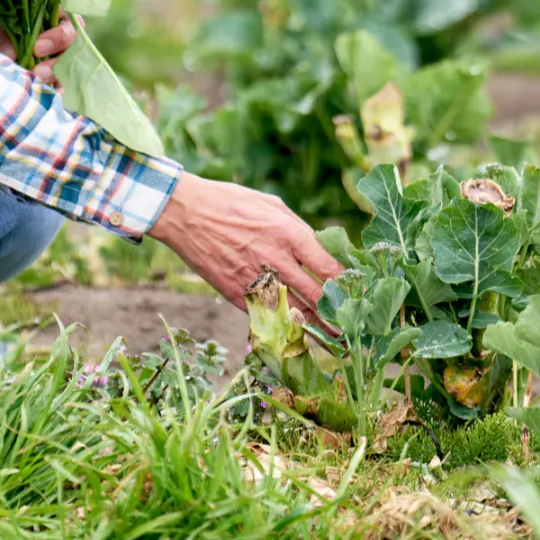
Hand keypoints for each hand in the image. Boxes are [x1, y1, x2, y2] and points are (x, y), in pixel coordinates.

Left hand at [0, 9, 76, 85]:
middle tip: (37, 71)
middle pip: (72, 43)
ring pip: (68, 63)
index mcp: (44, 9)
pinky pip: (60, 81)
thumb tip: (12, 53)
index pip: (67, 17)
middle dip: (57, 58)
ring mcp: (53, 52)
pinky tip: (45, 95)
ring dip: (55, 76)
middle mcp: (54, 29)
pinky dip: (55, 89)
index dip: (58, 34)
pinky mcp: (48, 73)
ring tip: (35, 83)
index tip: (36, 48)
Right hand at [148, 173, 341, 322]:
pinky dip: (282, 324)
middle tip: (351, 326)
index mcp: (287, 233)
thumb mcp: (269, 203)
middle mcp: (275, 259)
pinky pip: (266, 313)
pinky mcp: (236, 293)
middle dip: (337, 313)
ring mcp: (255, 279)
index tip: (354, 291)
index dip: (345, 283)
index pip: (328, 266)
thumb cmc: (228, 202)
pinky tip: (296, 332)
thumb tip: (318, 247)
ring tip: (333, 338)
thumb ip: (296, 227)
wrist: (184, 213)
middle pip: (316, 295)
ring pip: (294, 311)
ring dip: (316, 326)